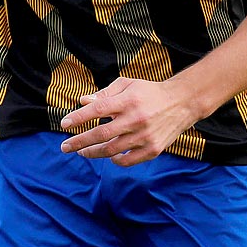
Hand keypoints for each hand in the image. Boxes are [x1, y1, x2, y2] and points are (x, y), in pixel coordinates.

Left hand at [58, 76, 202, 165]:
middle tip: (64, 146)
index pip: (98, 110)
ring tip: (82, 151)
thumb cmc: (149, 92)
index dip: (79, 117)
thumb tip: (82, 101)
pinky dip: (115, 160)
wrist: (182, 103)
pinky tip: (108, 156)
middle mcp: (136, 119)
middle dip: (78, 142)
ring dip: (92, 152)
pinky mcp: (153, 150)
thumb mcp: (127, 85)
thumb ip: (104, 94)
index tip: (64, 124)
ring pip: (111, 150)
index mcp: (128, 100)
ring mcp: (145, 136)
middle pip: (100, 134)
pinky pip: (128, 161)